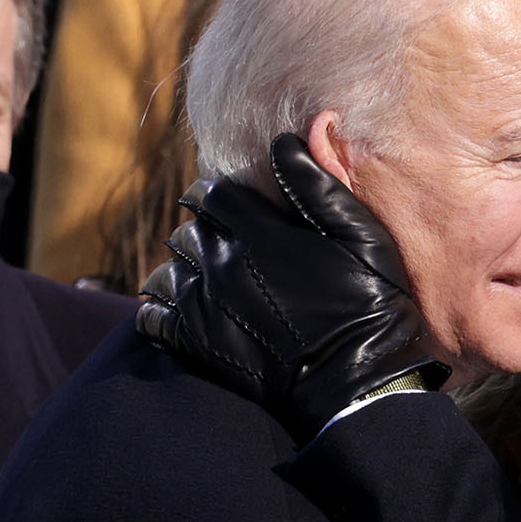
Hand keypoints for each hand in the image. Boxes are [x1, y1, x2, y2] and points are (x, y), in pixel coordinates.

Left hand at [139, 132, 448, 445]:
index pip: (213, 194)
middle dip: (199, 230)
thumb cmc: (368, 304)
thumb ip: (317, 185)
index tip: (221, 200)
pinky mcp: (197, 345)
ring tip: (195, 274)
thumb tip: (285, 139)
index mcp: (260, 232)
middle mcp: (223, 264)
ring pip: (167, 271)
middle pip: (188, 232)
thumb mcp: (360, 234)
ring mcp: (205, 306)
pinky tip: (170, 309)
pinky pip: (152, 318)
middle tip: (215, 239)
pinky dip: (155, 309)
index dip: (214, 193)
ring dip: (179, 267)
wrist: (355, 382)